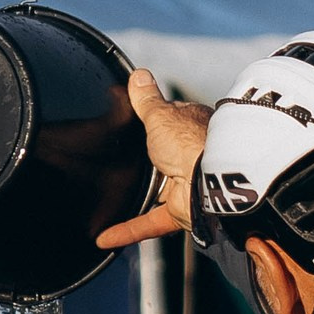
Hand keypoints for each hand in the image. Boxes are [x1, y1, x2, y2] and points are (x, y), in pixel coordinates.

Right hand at [98, 66, 211, 249]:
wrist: (210, 181)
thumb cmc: (189, 142)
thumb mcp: (160, 115)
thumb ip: (146, 99)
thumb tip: (139, 75)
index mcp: (191, 127)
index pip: (172, 120)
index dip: (157, 118)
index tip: (136, 118)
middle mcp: (192, 155)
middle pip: (165, 156)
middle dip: (149, 159)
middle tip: (117, 157)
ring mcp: (186, 184)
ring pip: (159, 192)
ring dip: (143, 196)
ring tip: (113, 194)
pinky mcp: (180, 211)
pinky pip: (150, 222)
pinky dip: (128, 230)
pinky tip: (103, 238)